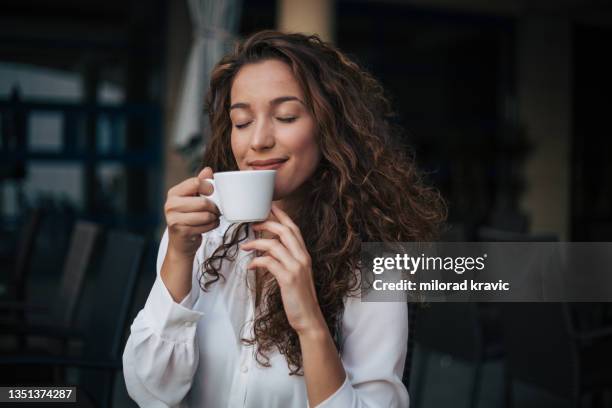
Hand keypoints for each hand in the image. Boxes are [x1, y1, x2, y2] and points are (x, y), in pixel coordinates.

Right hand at [164, 167, 220, 257]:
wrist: (181, 243)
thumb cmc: (189, 217)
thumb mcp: (192, 198)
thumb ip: (200, 184)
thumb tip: (208, 170)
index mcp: (174, 193)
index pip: (195, 183)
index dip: (209, 188)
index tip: (212, 193)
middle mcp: (170, 205)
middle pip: (203, 202)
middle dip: (214, 207)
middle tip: (216, 210)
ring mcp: (174, 219)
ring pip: (206, 215)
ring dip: (214, 217)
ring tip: (213, 218)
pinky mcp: (181, 231)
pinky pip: (205, 226)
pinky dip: (212, 225)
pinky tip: (209, 225)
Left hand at [240, 203, 325, 335]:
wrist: (308, 317)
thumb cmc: (299, 297)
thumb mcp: (294, 274)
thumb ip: (284, 261)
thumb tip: (266, 253)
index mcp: (304, 254)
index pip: (294, 228)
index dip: (281, 215)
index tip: (269, 206)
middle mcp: (302, 257)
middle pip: (284, 230)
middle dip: (267, 223)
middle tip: (252, 224)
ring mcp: (296, 267)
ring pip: (274, 244)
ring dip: (256, 243)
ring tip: (245, 246)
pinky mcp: (288, 278)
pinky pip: (269, 262)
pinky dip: (257, 261)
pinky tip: (250, 266)